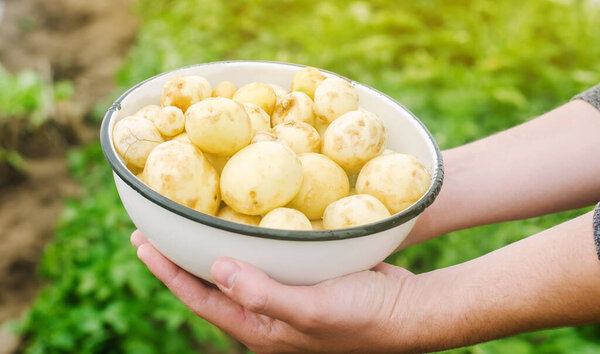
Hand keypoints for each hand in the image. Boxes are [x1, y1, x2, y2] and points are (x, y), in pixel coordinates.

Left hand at [131, 230, 421, 352]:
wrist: (408, 311)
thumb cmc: (363, 315)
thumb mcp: (312, 310)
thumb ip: (262, 295)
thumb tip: (216, 270)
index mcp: (260, 330)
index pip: (201, 300)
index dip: (169, 273)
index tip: (143, 244)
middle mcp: (265, 316)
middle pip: (210, 285)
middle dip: (179, 259)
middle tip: (152, 230)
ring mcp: (282, 298)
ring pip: (234, 270)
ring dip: (208, 247)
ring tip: (187, 223)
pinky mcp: (300, 279)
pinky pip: (260, 258)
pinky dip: (243, 240)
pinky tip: (239, 221)